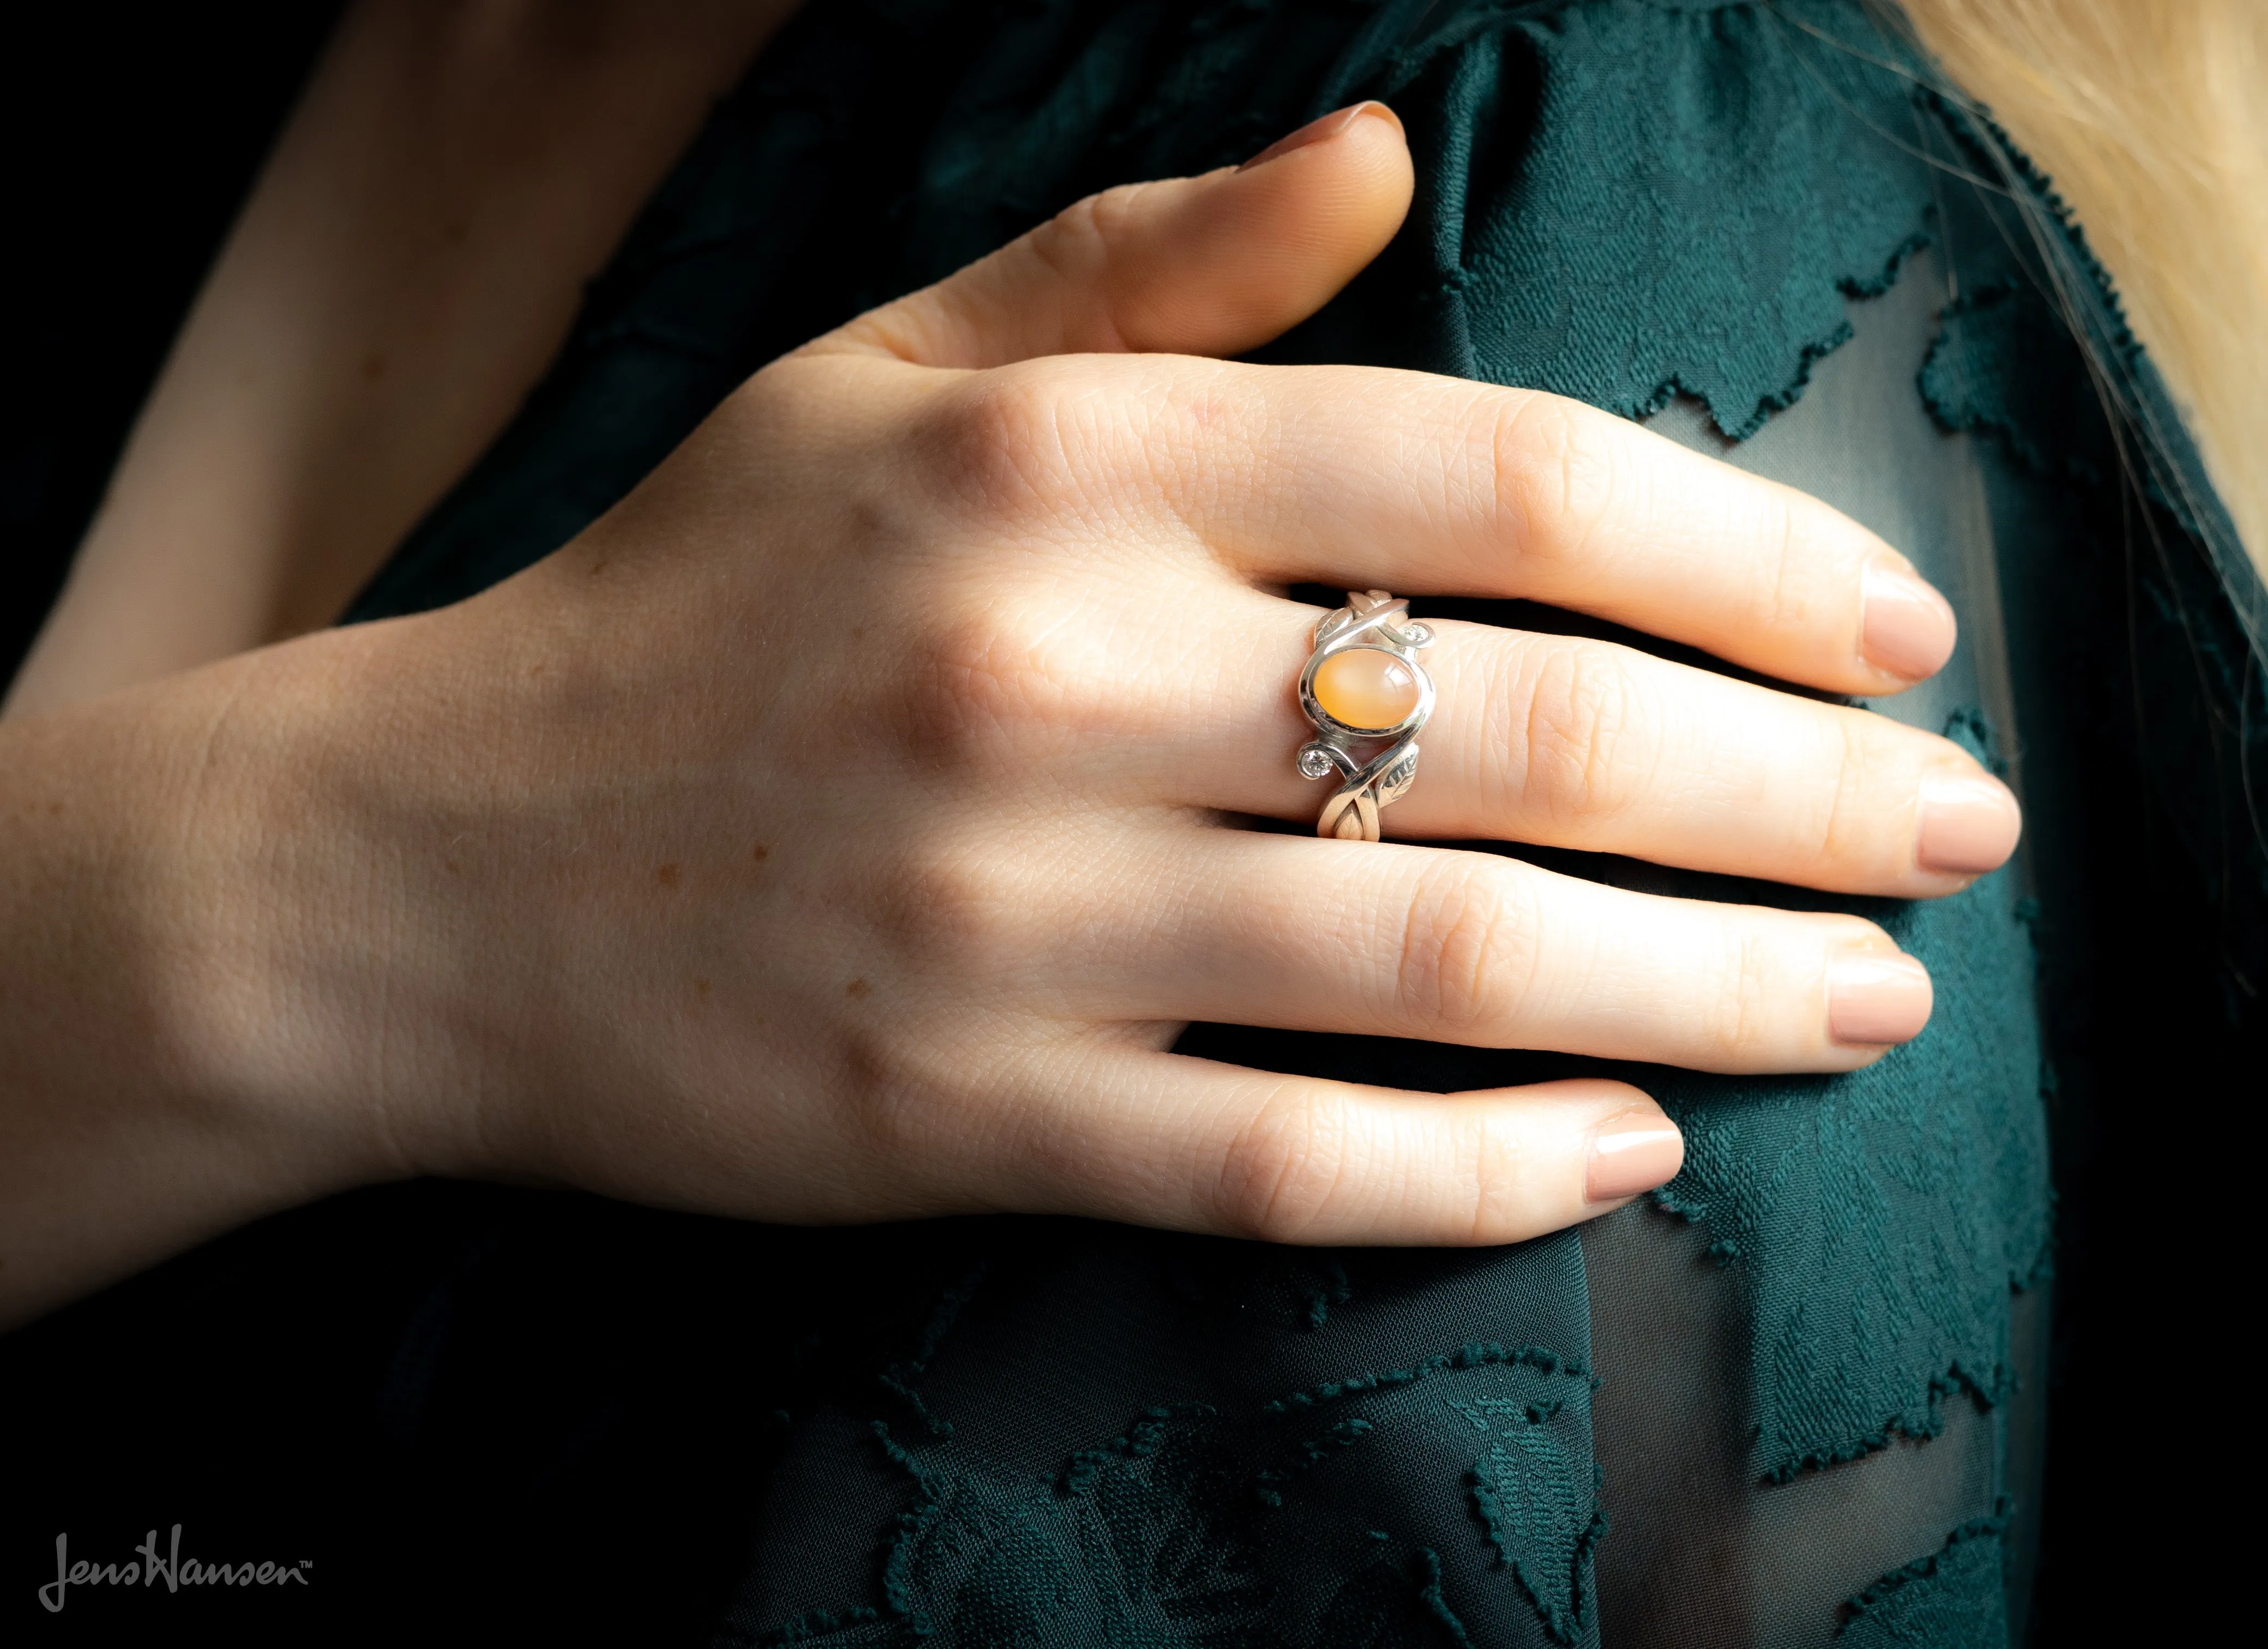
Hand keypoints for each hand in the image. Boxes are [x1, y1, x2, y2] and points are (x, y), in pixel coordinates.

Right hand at [0, 105, 2019, 1320]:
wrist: (421, 869)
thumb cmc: (680, 605)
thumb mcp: (877, 374)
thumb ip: (1139, 266)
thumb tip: (1376, 151)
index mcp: (1051, 465)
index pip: (1495, 476)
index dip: (1737, 554)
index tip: (1881, 631)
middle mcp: (1046, 676)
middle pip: (1523, 731)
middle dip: (1791, 794)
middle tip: (1951, 835)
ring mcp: (1010, 917)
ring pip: (1447, 964)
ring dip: (1707, 989)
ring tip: (1867, 1003)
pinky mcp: (965, 1114)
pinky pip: (1287, 1161)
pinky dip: (1485, 1166)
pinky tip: (1626, 1149)